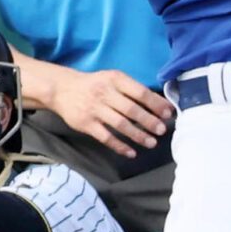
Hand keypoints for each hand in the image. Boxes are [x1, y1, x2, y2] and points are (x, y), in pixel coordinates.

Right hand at [41, 65, 173, 157]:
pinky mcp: (86, 124)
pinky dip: (120, 146)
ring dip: (138, 135)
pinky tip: (131, 152)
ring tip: (151, 143)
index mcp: (114, 79)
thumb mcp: (112, 79)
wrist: (62, 89)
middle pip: (131, 109)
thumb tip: (160, 105)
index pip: (139, 92)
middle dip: (149, 121)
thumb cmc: (95, 85)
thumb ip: (133, 90)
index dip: (155, 104)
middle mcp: (104, 93)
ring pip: (121, 125)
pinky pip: (106, 137)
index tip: (168, 113)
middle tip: (162, 130)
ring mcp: (94, 109)